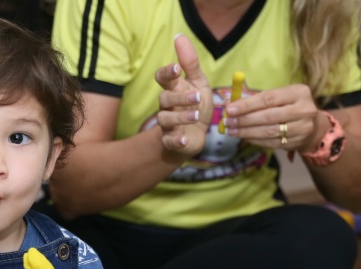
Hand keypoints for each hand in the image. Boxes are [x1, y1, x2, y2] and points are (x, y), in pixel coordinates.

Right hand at [154, 33, 213, 158]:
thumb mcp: (198, 82)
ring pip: (165, 119)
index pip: (162, 78)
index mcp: (173, 89)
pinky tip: (184, 140)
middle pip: (165, 99)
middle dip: (180, 97)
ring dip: (180, 117)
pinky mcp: (171, 141)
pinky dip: (176, 141)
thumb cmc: (196, 105)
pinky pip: (169, 141)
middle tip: (197, 96)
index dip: (167, 73)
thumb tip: (179, 36)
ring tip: (196, 115)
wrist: (196, 135)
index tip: (177, 68)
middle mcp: (167, 106)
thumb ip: (190, 62)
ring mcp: (168, 124)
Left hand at [223, 83, 322, 152]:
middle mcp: (303, 109)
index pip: (268, 98)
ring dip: (247, 132)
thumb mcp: (280, 97)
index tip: (230, 109)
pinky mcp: (297, 142)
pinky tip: (244, 137)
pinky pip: (271, 143)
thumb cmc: (290, 107)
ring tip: (231, 131)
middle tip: (228, 122)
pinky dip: (255, 140)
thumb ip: (258, 99)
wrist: (313, 126)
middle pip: (268, 116)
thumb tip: (230, 104)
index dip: (247, 105)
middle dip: (245, 120)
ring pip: (269, 131)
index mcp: (298, 92)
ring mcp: (302, 127)